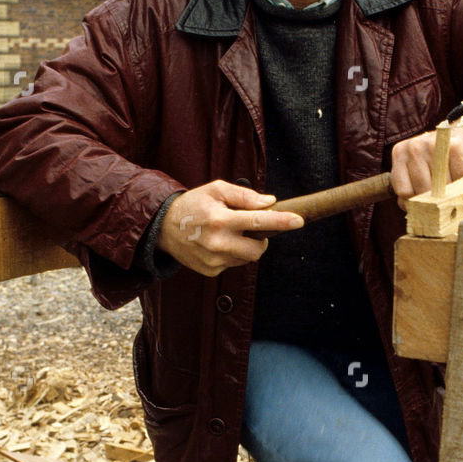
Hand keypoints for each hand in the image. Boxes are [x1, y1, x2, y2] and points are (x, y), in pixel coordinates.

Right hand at [157, 180, 303, 276]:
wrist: (164, 227)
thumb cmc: (194, 204)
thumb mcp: (216, 190)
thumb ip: (244, 196)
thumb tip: (269, 202)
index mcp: (219, 219)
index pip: (257, 221)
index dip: (280, 221)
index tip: (298, 221)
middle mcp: (217, 242)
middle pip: (258, 248)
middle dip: (262, 239)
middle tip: (251, 227)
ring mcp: (214, 260)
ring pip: (248, 257)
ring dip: (246, 246)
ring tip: (228, 233)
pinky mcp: (211, 271)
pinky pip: (235, 263)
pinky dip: (233, 254)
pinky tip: (217, 244)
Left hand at [389, 117, 462, 203]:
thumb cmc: (437, 159)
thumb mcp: (416, 170)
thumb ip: (409, 188)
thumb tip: (411, 210)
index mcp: (400, 153)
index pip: (404, 192)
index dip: (415, 202)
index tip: (424, 200)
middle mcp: (414, 147)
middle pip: (422, 191)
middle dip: (434, 199)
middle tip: (442, 193)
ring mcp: (434, 145)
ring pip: (441, 187)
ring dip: (450, 191)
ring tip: (452, 181)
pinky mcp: (456, 147)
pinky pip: (459, 179)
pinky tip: (461, 173)